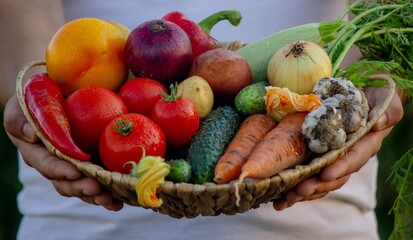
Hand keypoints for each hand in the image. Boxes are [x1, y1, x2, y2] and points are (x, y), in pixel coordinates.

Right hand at [3, 95, 123, 210]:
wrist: (53, 94)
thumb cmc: (34, 100)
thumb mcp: (24, 106)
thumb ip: (23, 120)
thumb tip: (31, 134)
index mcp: (37, 153)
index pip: (47, 164)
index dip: (60, 170)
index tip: (75, 172)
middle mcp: (56, 165)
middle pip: (66, 183)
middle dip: (82, 188)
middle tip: (97, 189)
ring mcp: (75, 167)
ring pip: (84, 187)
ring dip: (98, 196)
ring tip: (112, 201)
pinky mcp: (92, 165)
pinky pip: (101, 181)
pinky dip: (111, 191)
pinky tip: (122, 199)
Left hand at [273, 85, 403, 210]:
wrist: (363, 98)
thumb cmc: (376, 98)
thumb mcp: (386, 100)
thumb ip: (387, 111)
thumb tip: (377, 125)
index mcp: (365, 145)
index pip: (354, 159)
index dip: (341, 168)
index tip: (326, 174)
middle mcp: (349, 157)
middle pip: (334, 176)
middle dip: (316, 185)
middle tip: (299, 191)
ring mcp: (334, 160)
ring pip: (320, 181)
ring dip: (303, 192)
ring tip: (285, 199)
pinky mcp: (319, 159)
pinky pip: (309, 176)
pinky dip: (295, 187)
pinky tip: (279, 197)